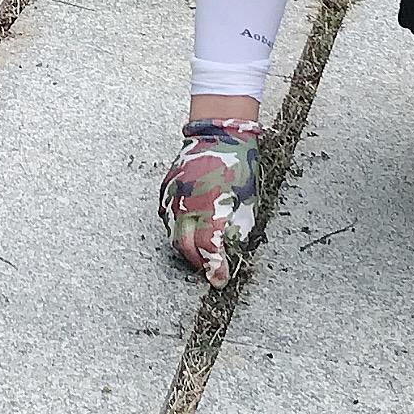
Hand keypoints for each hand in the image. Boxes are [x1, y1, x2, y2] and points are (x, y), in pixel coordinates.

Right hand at [161, 117, 262, 285]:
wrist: (219, 133)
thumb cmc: (238, 165)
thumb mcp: (247, 201)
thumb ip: (236, 228)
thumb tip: (228, 249)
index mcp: (210, 207)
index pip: (208, 249)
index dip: (215, 269)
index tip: (220, 280)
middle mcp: (187, 204)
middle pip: (185, 247)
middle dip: (198, 262)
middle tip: (210, 269)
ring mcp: (172, 196)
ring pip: (173, 234)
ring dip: (186, 247)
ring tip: (200, 253)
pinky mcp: (166, 189)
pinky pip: (167, 217)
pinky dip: (177, 228)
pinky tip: (188, 231)